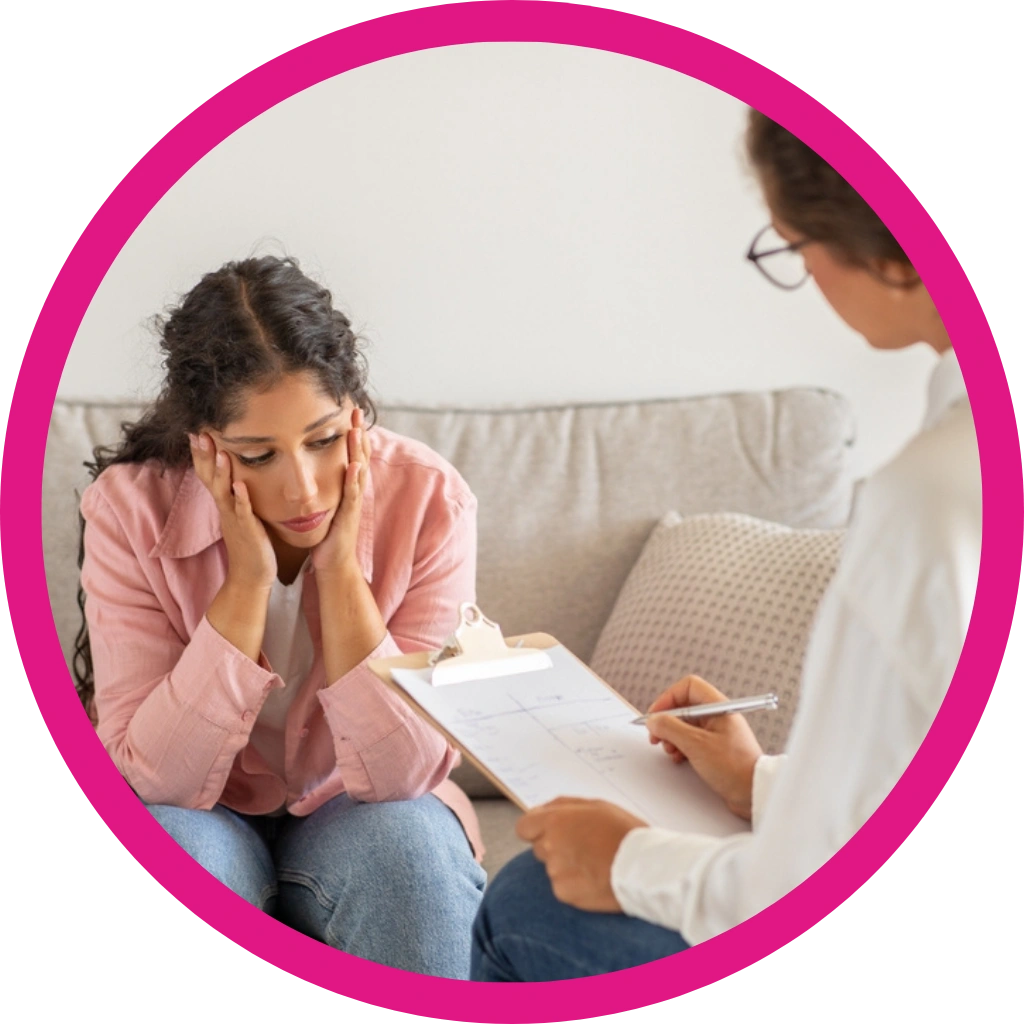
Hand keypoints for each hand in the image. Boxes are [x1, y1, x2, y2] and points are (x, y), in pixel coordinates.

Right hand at [189, 432, 276, 589]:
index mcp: (224, 503)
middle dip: (204, 456)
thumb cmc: (249, 543)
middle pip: (209, 478)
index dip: (201, 454)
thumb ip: (238, 494)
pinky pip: (243, 513)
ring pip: (224, 493)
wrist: (250, 576)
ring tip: (220, 452)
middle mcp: (225, 509)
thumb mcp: (241, 513)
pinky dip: (241, 500)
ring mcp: (235, 520)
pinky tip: (240, 486)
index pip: (208, 473)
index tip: (197, 430)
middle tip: (199, 432)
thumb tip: (240, 474)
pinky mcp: (248, 531)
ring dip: (221, 473)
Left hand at [312, 407, 371, 575]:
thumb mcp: (327, 503)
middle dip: (358, 433)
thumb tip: (316, 465)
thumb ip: (326, 485)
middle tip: (356, 410)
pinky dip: (354, 480)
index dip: (352, 433)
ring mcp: (353, 504)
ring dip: (358, 451)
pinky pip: (352, 496)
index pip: (352, 453)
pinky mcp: (349, 517)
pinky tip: (354, 466)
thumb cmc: (329, 534)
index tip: (348, 410)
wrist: (334, 563)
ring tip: (357, 430)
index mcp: (347, 486)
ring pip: (358, 471)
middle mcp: (354, 492)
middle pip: (360, 456)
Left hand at [515, 797, 647, 911]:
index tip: (548, 832)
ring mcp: (555, 871)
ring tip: (595, 864)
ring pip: (552, 868)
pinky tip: (595, 879)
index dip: (535, 829)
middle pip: (539, 848)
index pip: (524, 827)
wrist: (644, 867)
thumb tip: (541, 810)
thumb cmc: (624, 832)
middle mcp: (550, 845)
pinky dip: (574, 884)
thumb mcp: (596, 806)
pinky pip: (562, 886)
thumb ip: (563, 806)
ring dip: (566, 866)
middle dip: (554, 847)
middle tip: (583, 848)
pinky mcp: (564, 893)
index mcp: (555, 820)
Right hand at [645, 675, 762, 819]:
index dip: (669, 697)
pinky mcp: (714, 748)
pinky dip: (680, 747)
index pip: (688, 687)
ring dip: (672, 737)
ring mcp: (716, 732)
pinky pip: (690, 740)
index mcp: (718, 707)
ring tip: (670, 751)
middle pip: (684, 707)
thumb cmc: (734, 767)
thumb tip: (654, 720)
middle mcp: (718, 716)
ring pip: (685, 725)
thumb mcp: (696, 745)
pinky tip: (679, 758)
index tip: (656, 714)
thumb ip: (671, 728)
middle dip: (667, 721)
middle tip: (657, 736)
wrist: (755, 793)